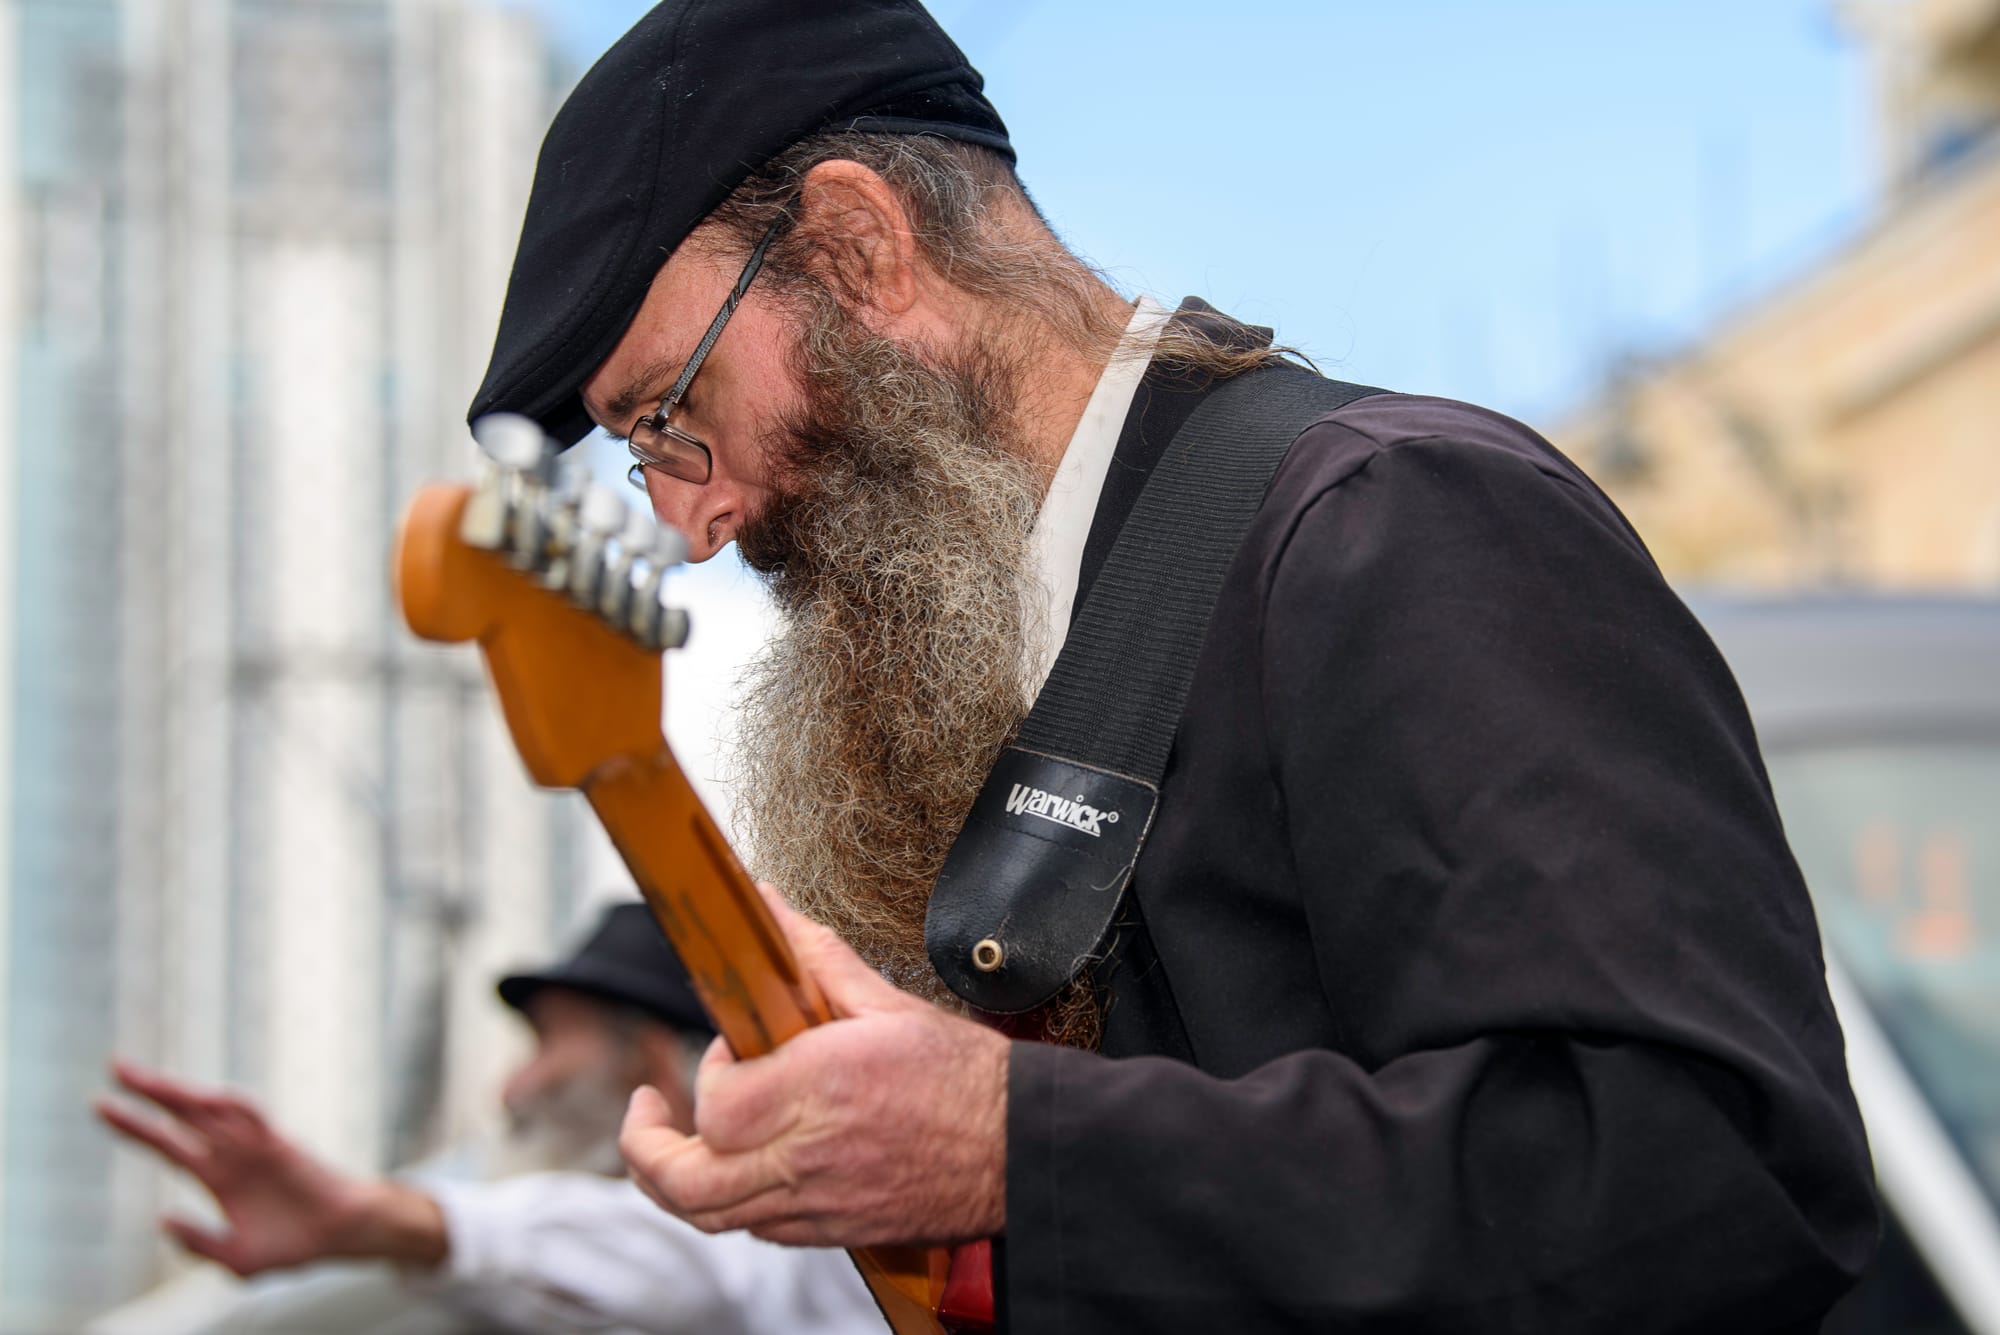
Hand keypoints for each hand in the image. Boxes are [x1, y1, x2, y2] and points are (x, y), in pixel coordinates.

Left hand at [95, 1060, 446, 1273]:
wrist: (339, 1236)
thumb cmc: (290, 1246)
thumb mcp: (235, 1260)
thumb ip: (197, 1242)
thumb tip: (162, 1219)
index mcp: (215, 1176)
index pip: (166, 1142)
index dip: (134, 1125)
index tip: (100, 1104)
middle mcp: (230, 1154)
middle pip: (182, 1114)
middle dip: (149, 1091)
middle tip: (116, 1065)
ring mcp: (254, 1146)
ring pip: (211, 1111)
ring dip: (180, 1094)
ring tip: (146, 1080)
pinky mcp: (280, 1147)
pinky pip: (253, 1120)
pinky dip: (231, 1107)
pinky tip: (206, 1097)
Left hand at [620, 886, 1009, 1248]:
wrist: (1019, 1149)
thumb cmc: (964, 1078)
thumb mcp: (889, 1003)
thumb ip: (815, 956)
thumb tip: (766, 904)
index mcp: (823, 1088)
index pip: (719, 1104)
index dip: (710, 1073)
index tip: (733, 1049)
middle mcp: (811, 1155)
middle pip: (690, 1179)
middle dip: (648, 1147)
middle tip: (647, 1112)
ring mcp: (819, 1204)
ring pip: (712, 1216)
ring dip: (676, 1182)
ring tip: (670, 1147)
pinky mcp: (833, 1233)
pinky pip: (756, 1231)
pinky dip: (730, 1203)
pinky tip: (739, 1169)